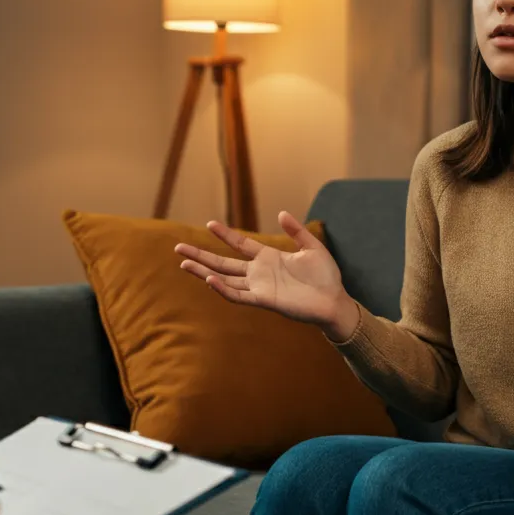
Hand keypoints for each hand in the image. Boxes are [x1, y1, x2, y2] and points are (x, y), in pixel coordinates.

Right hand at [175, 211, 349, 326]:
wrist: (335, 300)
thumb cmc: (326, 277)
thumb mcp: (312, 247)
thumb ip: (296, 231)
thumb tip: (281, 213)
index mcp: (269, 258)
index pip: (240, 244)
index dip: (225, 235)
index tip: (209, 224)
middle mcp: (259, 273)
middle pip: (223, 263)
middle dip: (201, 255)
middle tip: (178, 248)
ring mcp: (259, 287)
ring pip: (224, 279)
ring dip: (203, 272)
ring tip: (184, 263)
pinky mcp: (264, 300)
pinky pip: (238, 295)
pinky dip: (222, 289)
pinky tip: (208, 279)